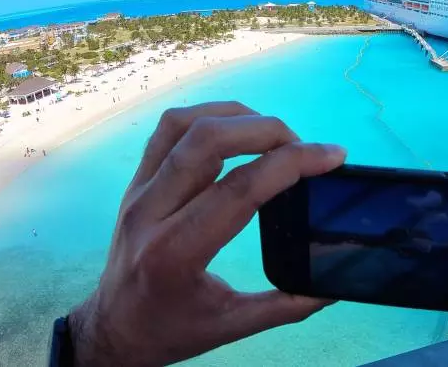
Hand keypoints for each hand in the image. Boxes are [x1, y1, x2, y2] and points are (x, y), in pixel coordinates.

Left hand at [68, 102, 345, 365]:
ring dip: (237, 116)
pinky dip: (208, 116)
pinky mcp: (134, 181)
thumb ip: (287, 305)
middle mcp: (150, 213)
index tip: (332, 156)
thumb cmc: (171, 330)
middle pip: (208, 141)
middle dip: (268, 129)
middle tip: (304, 146)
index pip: (241, 189)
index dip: (293, 162)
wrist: (112, 329)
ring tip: (273, 134)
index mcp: (177, 253)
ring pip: (184, 125)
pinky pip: (167, 129)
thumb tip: (334, 286)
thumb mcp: (232, 326)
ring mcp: (137, 191)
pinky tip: (236, 128)